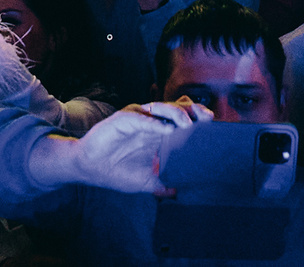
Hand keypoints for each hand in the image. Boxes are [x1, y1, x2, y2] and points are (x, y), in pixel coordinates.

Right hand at [53, 101, 213, 195]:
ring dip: (174, 113)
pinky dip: (152, 122)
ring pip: (159, 109)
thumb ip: (163, 186)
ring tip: (186, 123)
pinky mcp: (122, 120)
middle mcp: (151, 123)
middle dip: (192, 110)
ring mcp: (137, 119)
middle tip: (205, 117)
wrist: (91, 169)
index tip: (212, 123)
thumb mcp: (146, 182)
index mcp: (159, 134)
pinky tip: (163, 129)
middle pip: (176, 109)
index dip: (198, 119)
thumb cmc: (118, 172)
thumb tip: (179, 194)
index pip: (183, 120)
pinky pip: (138, 117)